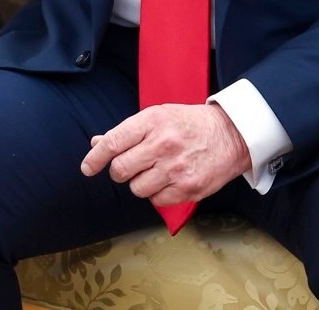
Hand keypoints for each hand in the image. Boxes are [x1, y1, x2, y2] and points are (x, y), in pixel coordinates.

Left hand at [79, 103, 249, 205]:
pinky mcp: (188, 188)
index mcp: (153, 122)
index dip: (95, 158)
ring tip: (155, 171)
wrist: (231, 134)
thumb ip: (127, 132)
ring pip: (137, 188)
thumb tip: (96, 143)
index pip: (113, 143)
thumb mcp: (157, 116)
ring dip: (140, 183)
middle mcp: (163, 145)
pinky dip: (157, 194)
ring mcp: (176, 168)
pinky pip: (157, 201)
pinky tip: (169, 180)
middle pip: (120, 170)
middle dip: (119, 171)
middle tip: (131, 166)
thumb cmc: (189, 124)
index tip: (87, 168)